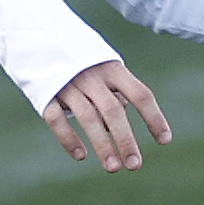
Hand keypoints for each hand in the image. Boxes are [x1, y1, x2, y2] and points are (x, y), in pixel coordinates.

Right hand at [42, 59, 171, 171]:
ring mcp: (68, 84)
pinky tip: (81, 156)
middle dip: (125, 140)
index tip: (164, 141)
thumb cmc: (82, 62)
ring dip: (102, 145)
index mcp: (113, 68)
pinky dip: (69, 138)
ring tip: (113, 168)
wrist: (39, 36)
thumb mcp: (104, 69)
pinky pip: (57, 119)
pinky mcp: (46, 93)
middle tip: (135, 165)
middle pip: (113, 110)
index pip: (140, 94)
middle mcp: (92, 75)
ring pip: (88, 118)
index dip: (154, 117)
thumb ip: (114, 95)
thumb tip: (118, 132)